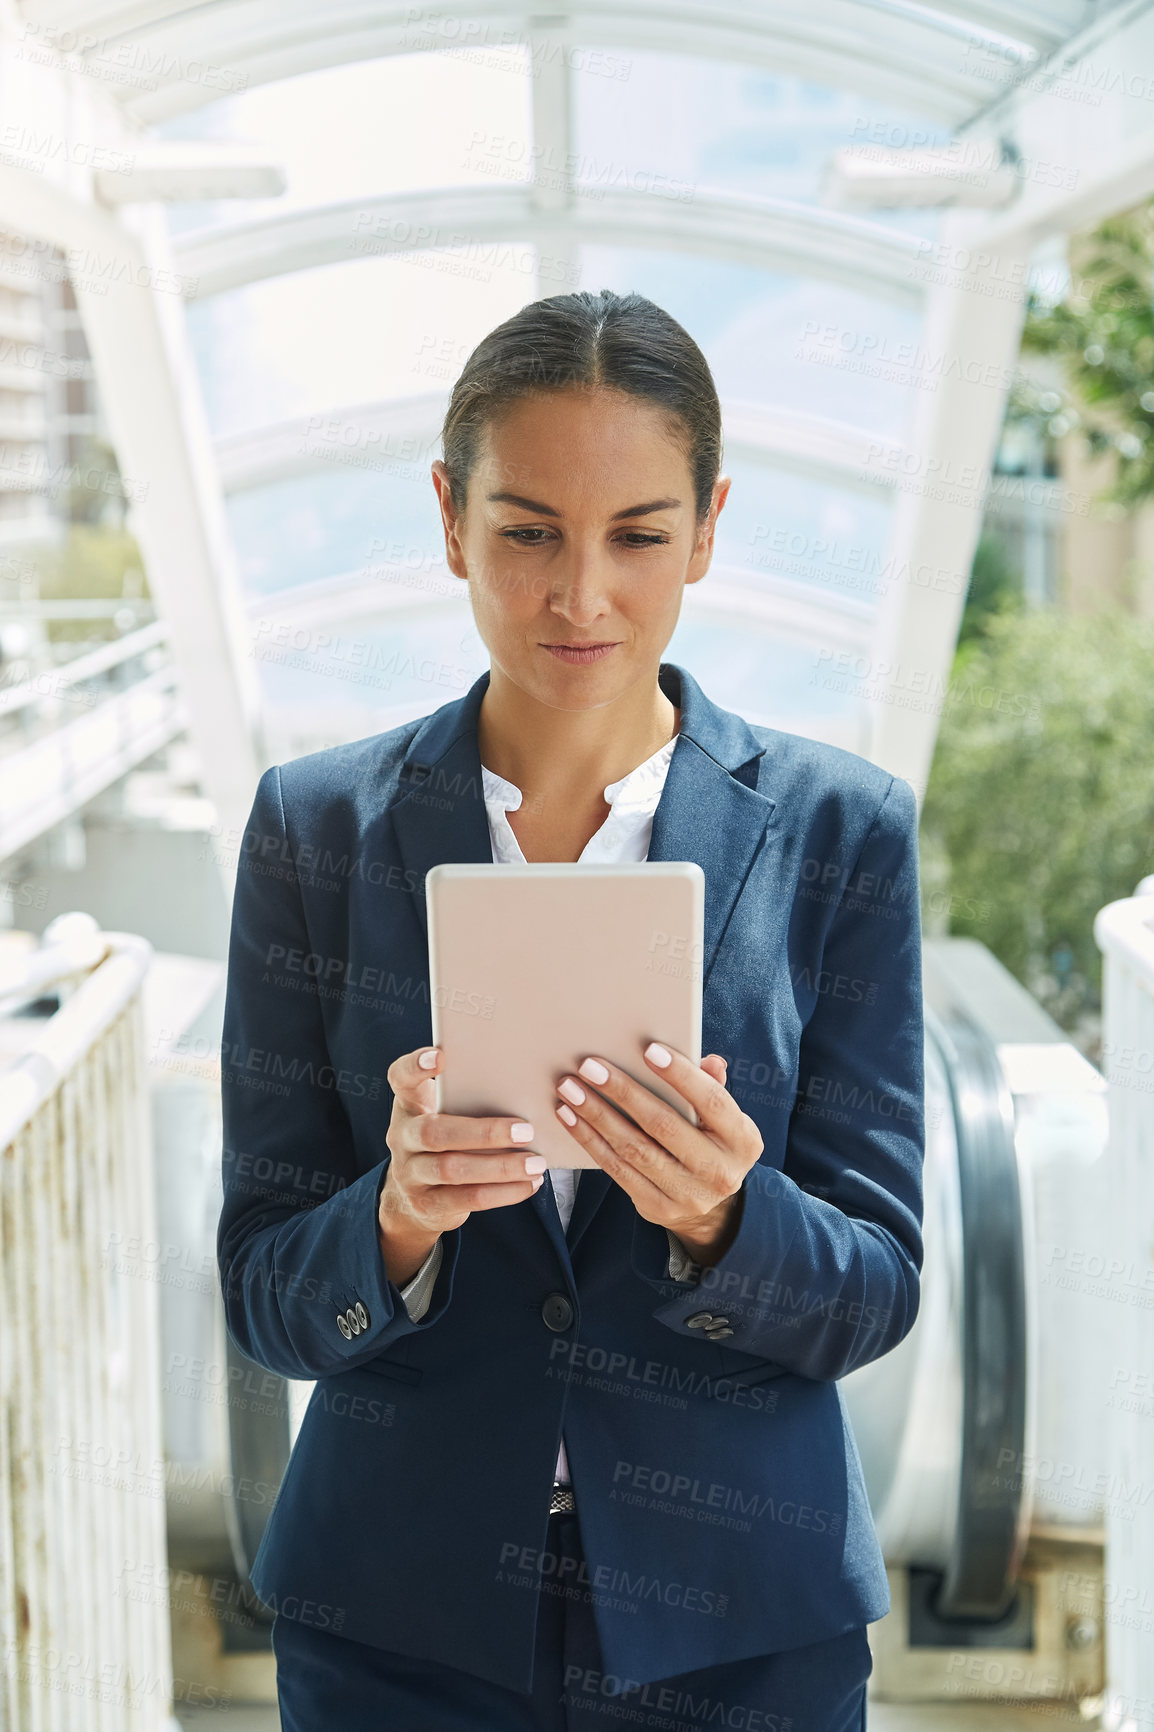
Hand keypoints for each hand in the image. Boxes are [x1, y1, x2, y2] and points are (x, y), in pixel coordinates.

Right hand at [378, 1045, 544, 1284]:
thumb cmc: (446, 1140)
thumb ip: (468, 1099)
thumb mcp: (446, 1115)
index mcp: (409, 1105)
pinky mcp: (427, 1204)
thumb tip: (525, 1088)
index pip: (400, 1078)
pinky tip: (529, 1184)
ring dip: (500, 1167)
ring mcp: (410, 1173)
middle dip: (483, 1132)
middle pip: (434, 1133)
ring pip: (453, 1169)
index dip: (415, 1066)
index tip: (439, 1056)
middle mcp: (402, 1137)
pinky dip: (503, 1193)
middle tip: (526, 1130)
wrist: (414, 1198)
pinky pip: (467, 1199)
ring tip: (536, 1163)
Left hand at [553, 1045, 762, 1266]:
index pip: (712, 1102)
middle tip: (589, 1067)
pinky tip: (570, 1117)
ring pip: (634, 1149)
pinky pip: (617, 1170)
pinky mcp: (657, 1207)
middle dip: (623, 1092)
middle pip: (664, 1125)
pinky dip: (590, 1141)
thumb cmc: (713, 1142)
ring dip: (596, 1116)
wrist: (713, 1208)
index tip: (648, 1050)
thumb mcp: (724, 1119)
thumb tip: (709, 1061)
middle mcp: (719, 1172)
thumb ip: (714, 1087)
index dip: (681, 1075)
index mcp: (742, 1141)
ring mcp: (687, 1195)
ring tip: (570, 1089)